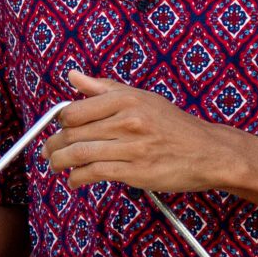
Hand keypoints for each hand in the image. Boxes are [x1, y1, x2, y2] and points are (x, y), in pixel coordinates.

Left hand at [43, 71, 243, 193]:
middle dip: (53, 145)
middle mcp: (128, 121)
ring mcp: (132, 147)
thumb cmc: (173, 125)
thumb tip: (72, 76)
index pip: (74, 111)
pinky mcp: (136, 171)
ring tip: (55, 166)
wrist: (210, 152)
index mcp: (126, 100)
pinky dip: (77, 178)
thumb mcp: (142, 98)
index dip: (60, 122)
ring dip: (59, 162)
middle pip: (73, 134)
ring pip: (79, 154)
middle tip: (48, 152)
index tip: (58, 129)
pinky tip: (74, 180)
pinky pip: (95, 173)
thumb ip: (103, 88)